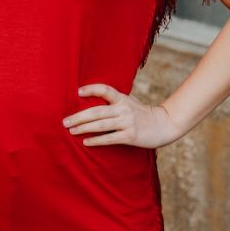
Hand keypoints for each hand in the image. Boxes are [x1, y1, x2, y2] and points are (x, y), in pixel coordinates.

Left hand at [62, 83, 181, 149]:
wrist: (164, 125)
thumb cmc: (144, 114)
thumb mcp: (131, 102)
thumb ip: (117, 100)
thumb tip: (97, 99)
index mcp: (122, 99)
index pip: (105, 90)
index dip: (91, 89)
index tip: (78, 92)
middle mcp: (123, 109)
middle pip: (96, 111)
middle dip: (79, 116)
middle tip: (65, 121)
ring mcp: (127, 122)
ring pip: (100, 125)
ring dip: (83, 128)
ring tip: (71, 130)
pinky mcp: (130, 136)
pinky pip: (109, 138)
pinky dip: (96, 140)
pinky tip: (86, 141)